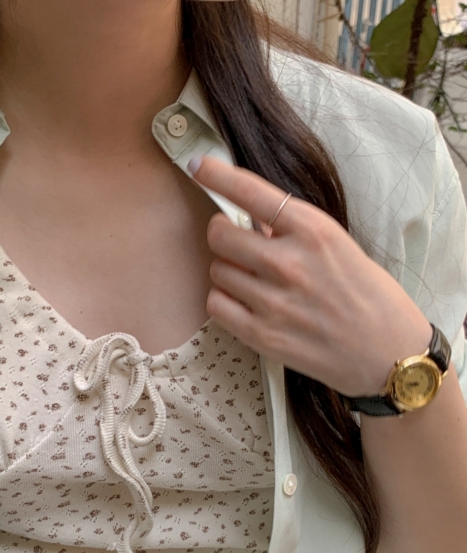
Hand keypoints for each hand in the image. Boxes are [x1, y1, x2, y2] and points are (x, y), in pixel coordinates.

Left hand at [190, 157, 431, 396]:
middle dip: (223, 234)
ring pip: (217, 270)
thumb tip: (251, 221)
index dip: (217, 175)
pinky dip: (224, 300)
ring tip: (254, 280)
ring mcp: (272, 301)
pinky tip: (245, 302)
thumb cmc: (369, 297)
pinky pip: (216, 304)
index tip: (199, 166)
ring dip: (229, 271)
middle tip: (237, 243)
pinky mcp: (261, 335)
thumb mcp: (339, 246)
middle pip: (220, 235)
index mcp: (313, 231)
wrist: (386, 352)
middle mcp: (289, 263)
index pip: (251, 192)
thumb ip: (293, 232)